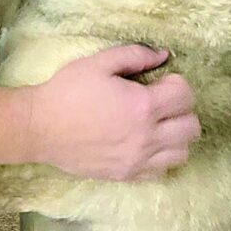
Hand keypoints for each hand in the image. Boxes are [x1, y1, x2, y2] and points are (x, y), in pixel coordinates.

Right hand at [26, 45, 198, 181]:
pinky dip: (160, 157)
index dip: (176, 83)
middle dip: (181, 110)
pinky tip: (144, 144)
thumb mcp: (99, 62)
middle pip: (191, 127)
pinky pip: (161, 171)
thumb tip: (163, 55)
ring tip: (156, 125)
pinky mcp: (126, 175)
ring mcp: (138, 160)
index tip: (160, 81)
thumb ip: (135, 55)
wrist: (40, 127)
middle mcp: (147, 137)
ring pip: (182, 152)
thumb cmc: (67, 91)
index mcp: (142, 105)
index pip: (186, 96)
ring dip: (175, 136)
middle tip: (160, 103)